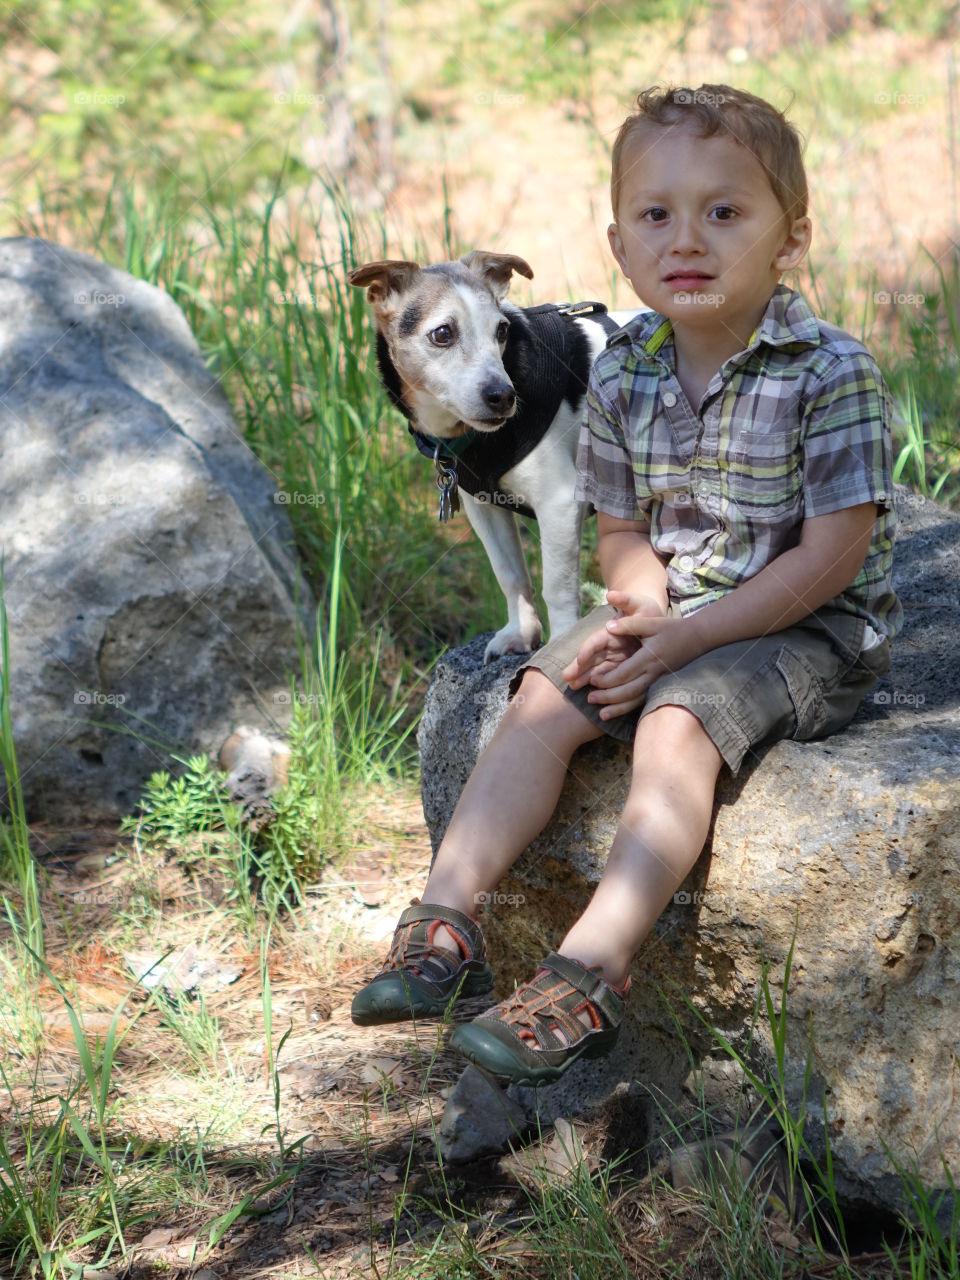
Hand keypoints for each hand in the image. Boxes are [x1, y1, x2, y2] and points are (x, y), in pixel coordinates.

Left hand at [581, 592, 706, 718]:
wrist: (697, 638)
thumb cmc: (671, 628)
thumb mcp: (650, 623)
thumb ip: (629, 625)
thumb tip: (608, 627)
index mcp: (648, 657)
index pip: (625, 673)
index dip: (607, 679)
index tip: (592, 681)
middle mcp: (653, 672)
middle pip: (628, 690)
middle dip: (608, 697)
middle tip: (589, 699)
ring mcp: (658, 681)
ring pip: (636, 699)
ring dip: (618, 708)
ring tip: (601, 715)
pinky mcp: (660, 685)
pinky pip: (644, 700)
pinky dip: (630, 708)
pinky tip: (618, 713)